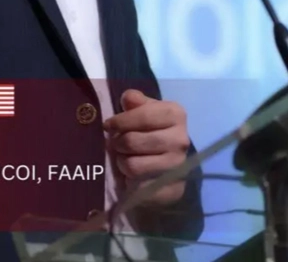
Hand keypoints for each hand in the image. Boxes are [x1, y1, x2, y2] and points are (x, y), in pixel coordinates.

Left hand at [103, 89, 189, 206]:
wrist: (171, 161)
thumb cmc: (152, 128)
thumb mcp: (145, 109)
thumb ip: (135, 101)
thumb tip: (128, 99)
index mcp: (175, 114)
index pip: (142, 115)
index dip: (120, 121)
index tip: (107, 125)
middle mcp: (180, 140)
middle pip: (132, 141)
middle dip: (118, 143)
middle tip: (116, 143)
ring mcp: (178, 166)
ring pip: (132, 166)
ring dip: (122, 162)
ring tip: (124, 158)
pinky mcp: (174, 189)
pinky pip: (139, 187)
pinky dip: (130, 182)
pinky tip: (132, 176)